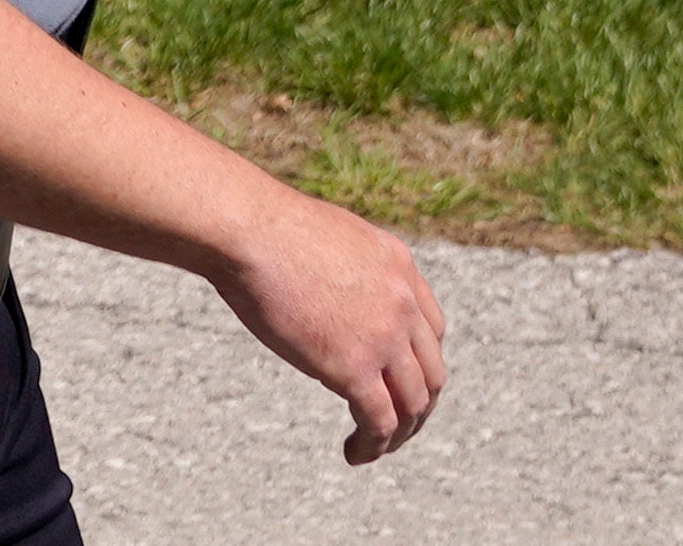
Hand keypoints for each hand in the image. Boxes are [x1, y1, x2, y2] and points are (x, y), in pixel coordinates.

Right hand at [211, 187, 445, 463]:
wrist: (251, 231)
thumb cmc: (268, 229)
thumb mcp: (331, 240)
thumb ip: (348, 269)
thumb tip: (330, 288)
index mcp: (399, 266)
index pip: (432, 329)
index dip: (419, 363)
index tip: (397, 381)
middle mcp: (403, 302)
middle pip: (431, 372)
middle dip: (417, 405)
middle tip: (394, 424)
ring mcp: (384, 336)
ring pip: (412, 404)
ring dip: (399, 434)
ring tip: (374, 447)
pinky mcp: (354, 367)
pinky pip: (380, 421)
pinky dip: (373, 445)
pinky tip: (354, 452)